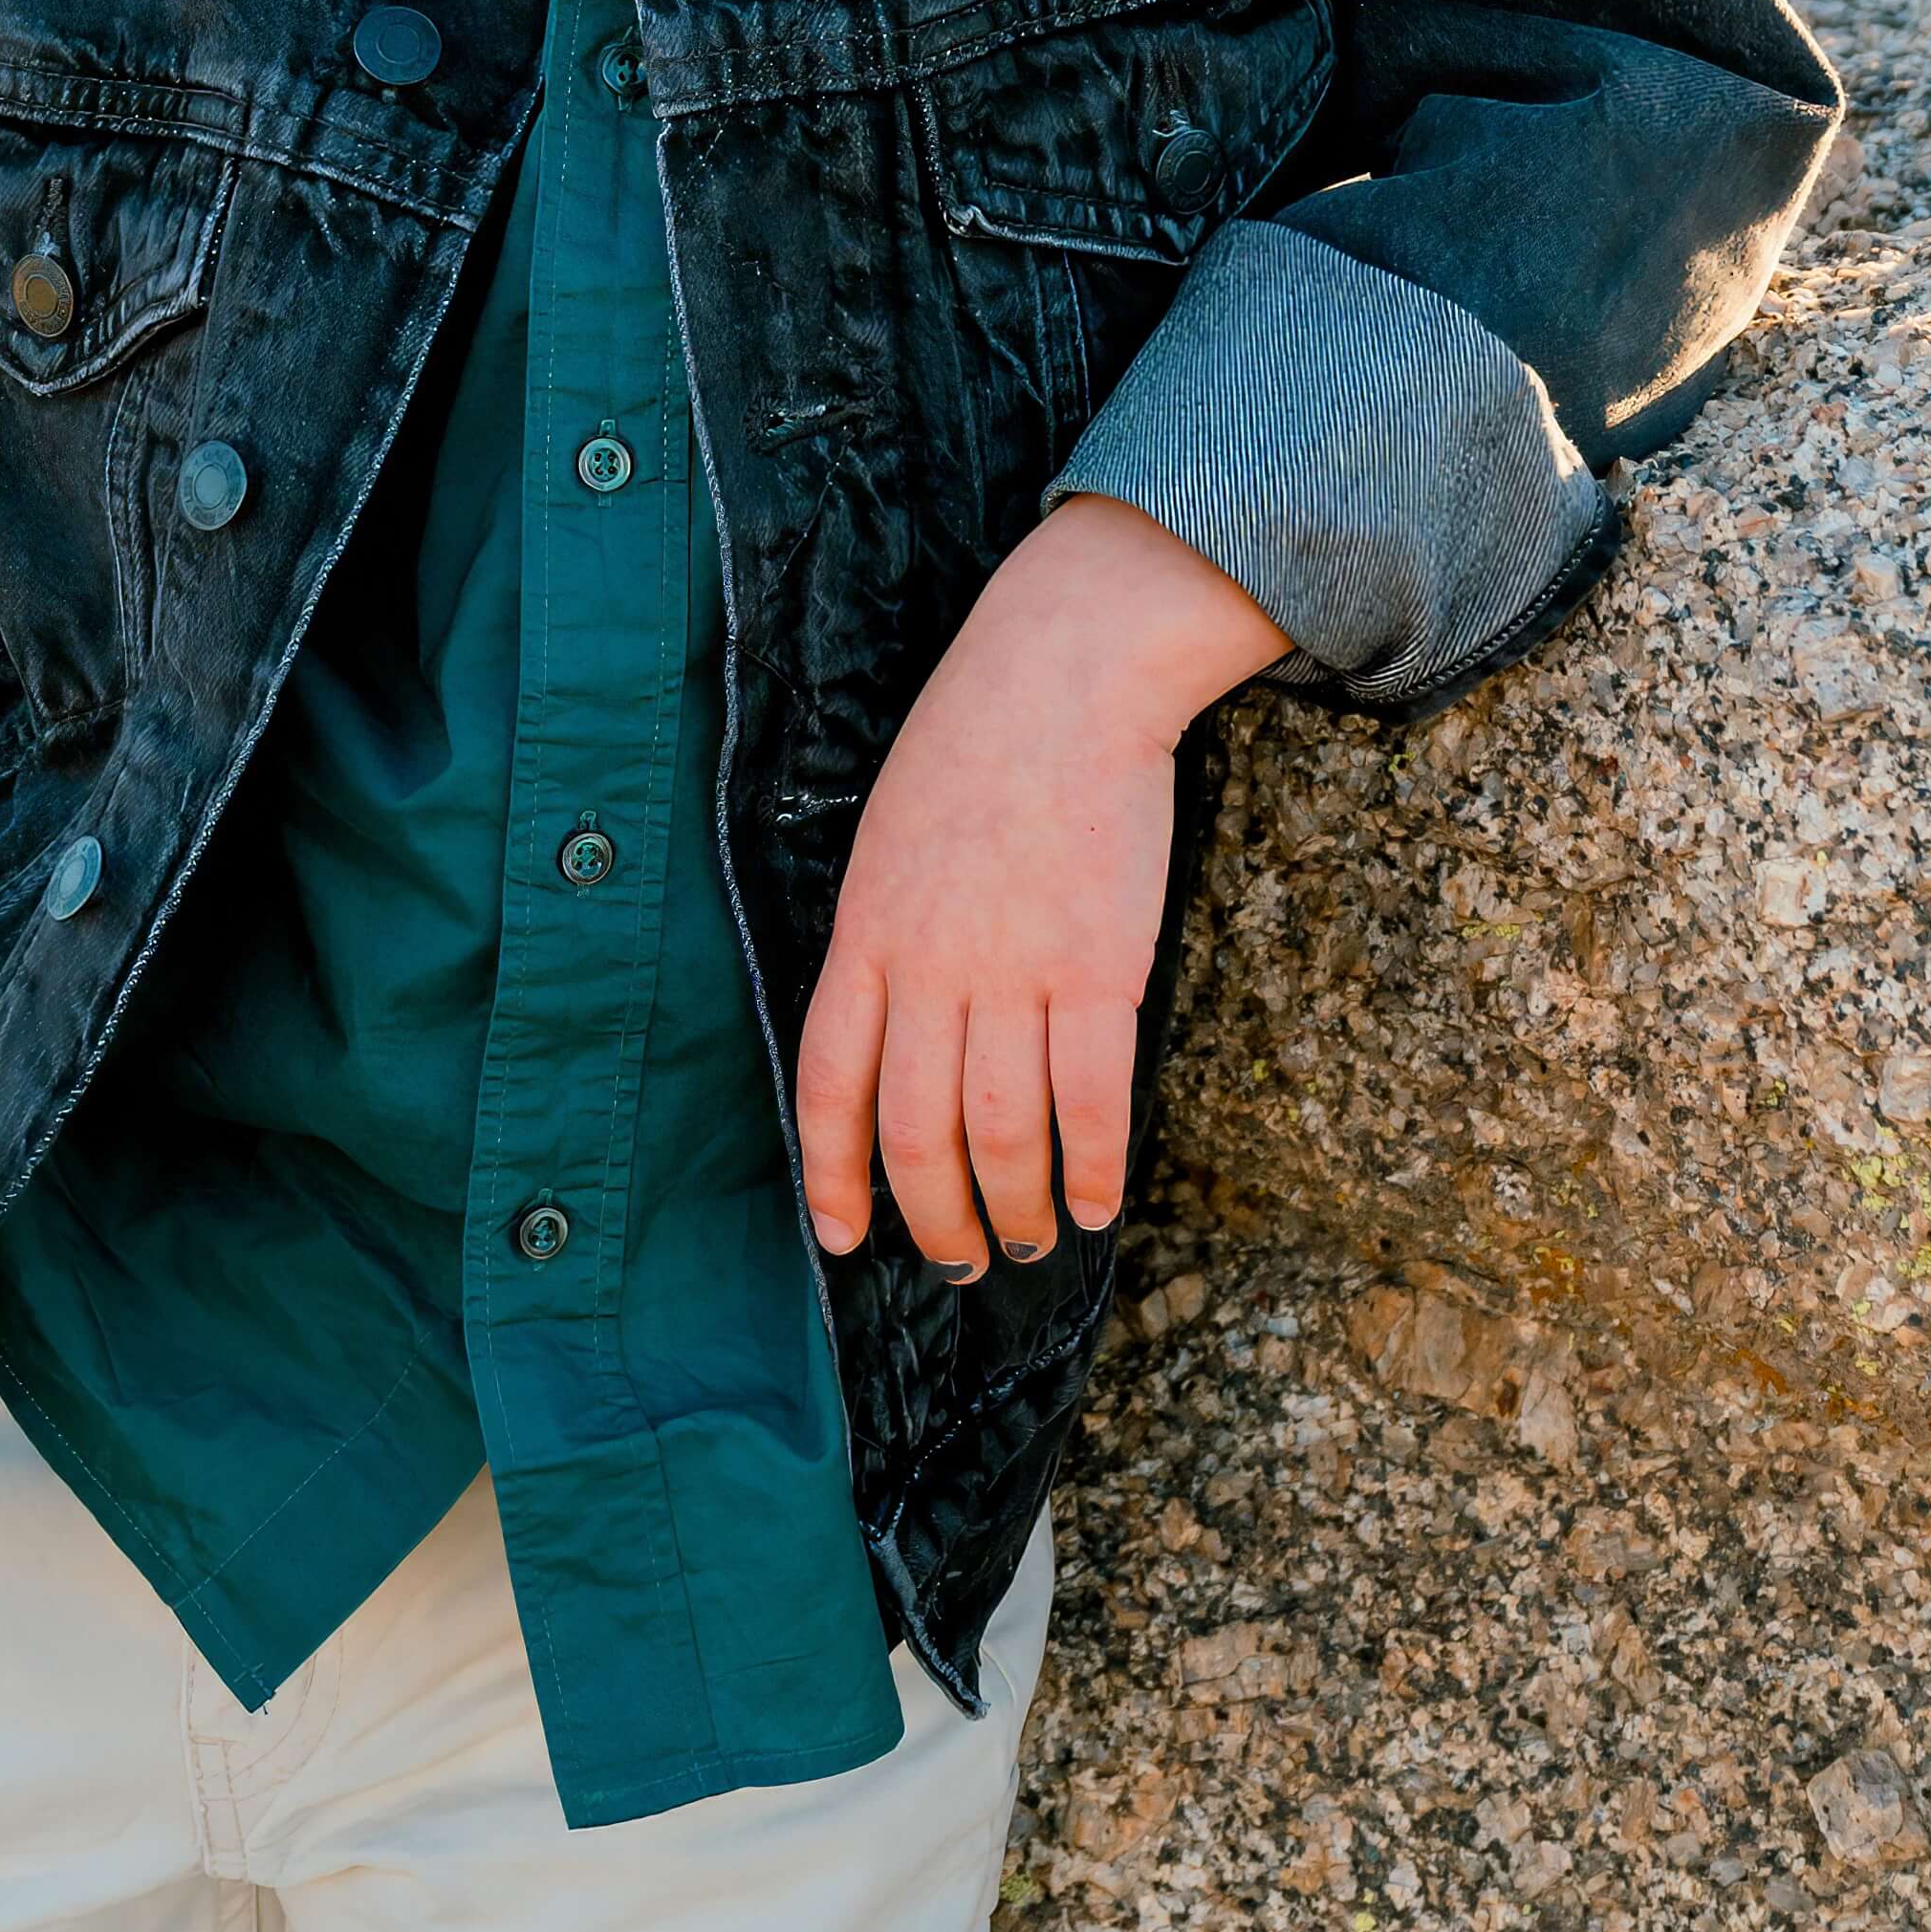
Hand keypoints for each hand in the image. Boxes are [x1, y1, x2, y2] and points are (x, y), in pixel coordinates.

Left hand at [792, 497, 1284, 1278]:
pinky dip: (1095, 1165)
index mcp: (866, 932)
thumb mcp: (891, 837)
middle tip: (963, 1260)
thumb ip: (887, 936)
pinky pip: (1091, 1099)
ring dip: (1017, 1206)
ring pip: (1000, 1132)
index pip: (829, 1083)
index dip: (833, 1174)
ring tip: (1036, 1240)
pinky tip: (1101, 1199)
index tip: (842, 1237)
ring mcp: (1013, 967)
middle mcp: (928, 964)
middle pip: (915, 1131)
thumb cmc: (980, 742)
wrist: (1066, 671)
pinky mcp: (1098, 965)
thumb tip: (899, 1032)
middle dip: (935, 1218)